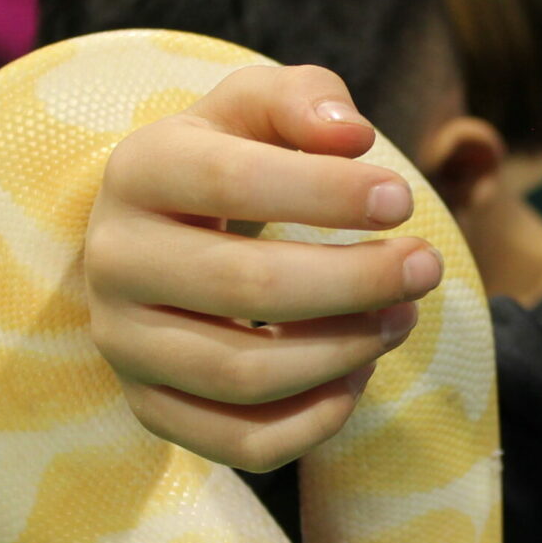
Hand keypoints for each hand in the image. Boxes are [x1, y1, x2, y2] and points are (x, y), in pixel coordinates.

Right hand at [86, 64, 442, 470]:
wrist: (164, 233)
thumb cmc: (228, 160)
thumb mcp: (258, 108)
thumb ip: (304, 98)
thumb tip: (351, 136)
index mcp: (138, 170)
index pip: (232, 182)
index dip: (327, 194)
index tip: (403, 200)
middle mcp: (115, 259)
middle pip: (245, 285)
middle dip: (356, 280)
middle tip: (426, 268)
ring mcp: (125, 344)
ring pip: (243, 375)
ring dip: (344, 351)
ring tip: (401, 318)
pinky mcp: (149, 408)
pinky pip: (240, 444)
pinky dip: (315, 420)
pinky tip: (357, 374)